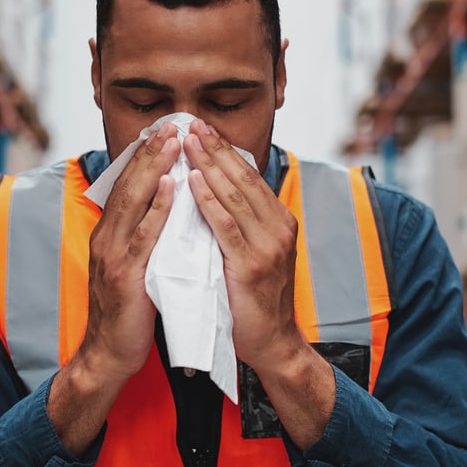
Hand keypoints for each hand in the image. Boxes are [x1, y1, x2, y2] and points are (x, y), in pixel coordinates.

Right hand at [82, 123, 179, 381]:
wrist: (108, 354)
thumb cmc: (128, 312)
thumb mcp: (133, 266)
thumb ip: (144, 238)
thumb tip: (165, 209)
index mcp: (109, 234)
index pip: (126, 186)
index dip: (144, 157)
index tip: (162, 130)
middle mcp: (106, 238)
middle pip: (128, 185)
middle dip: (150, 152)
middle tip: (171, 124)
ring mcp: (113, 255)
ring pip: (134, 202)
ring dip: (154, 169)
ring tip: (173, 142)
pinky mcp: (125, 275)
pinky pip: (144, 234)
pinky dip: (158, 208)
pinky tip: (172, 187)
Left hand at [182, 118, 306, 371]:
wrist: (273, 344)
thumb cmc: (256, 300)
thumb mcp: (253, 253)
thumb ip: (240, 224)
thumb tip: (214, 192)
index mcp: (279, 221)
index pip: (248, 176)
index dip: (224, 150)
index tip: (202, 127)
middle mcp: (278, 227)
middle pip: (242, 178)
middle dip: (215, 148)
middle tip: (191, 123)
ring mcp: (268, 246)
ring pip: (235, 195)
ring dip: (209, 165)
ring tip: (188, 141)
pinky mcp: (252, 265)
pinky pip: (226, 226)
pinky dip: (209, 201)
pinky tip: (193, 181)